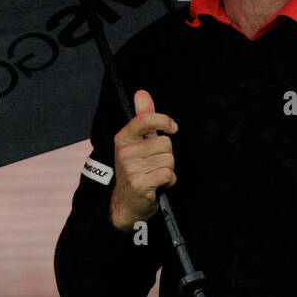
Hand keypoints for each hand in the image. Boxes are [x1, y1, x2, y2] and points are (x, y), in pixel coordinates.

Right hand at [110, 90, 176, 229]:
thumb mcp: (136, 142)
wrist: (126, 202)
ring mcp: (131, 169)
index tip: (172, 127)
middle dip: (166, 154)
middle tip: (154, 164)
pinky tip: (158, 184)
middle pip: (165, 143)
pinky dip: (169, 181)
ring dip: (168, 169)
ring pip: (169, 159)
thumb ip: (143, 117)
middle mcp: (124, 152)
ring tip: (154, 175)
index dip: (163, 121)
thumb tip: (142, 93)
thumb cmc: (135, 168)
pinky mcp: (140, 184)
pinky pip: (168, 174)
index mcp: (123, 138)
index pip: (145, 120)